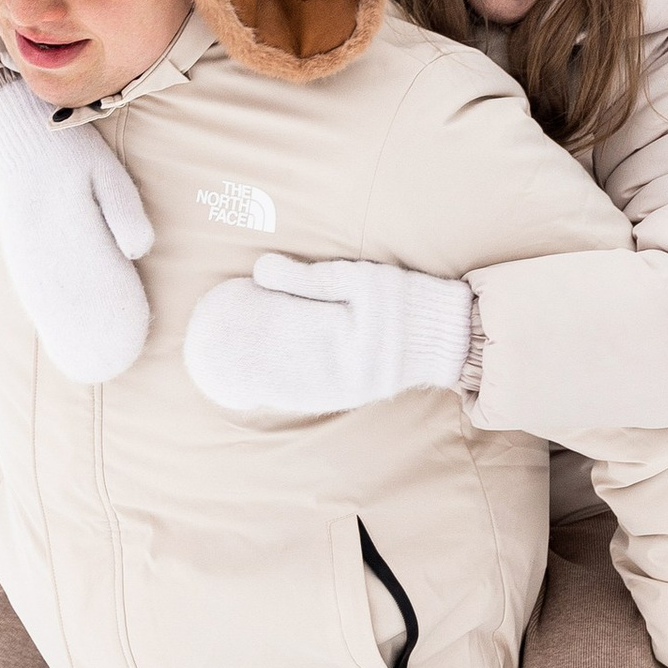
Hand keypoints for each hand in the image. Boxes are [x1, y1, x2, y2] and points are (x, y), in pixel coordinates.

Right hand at [0, 85, 153, 384]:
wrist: (19, 132)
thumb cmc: (72, 152)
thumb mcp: (106, 171)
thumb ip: (123, 211)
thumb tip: (138, 253)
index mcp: (66, 224)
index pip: (91, 280)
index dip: (111, 313)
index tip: (130, 338)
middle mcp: (39, 242)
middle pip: (66, 300)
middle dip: (88, 335)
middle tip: (109, 366)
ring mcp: (22, 247)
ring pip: (45, 298)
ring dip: (64, 331)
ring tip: (82, 361)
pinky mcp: (15, 247)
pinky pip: (31, 286)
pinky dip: (45, 312)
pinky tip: (55, 329)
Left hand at [187, 255, 473, 414]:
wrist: (454, 336)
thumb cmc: (408, 301)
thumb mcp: (361, 279)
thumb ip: (310, 276)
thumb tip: (260, 270)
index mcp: (340, 343)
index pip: (281, 337)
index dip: (251, 331)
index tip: (225, 318)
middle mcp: (340, 375)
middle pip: (279, 370)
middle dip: (248, 362)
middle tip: (213, 353)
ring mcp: (348, 389)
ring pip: (291, 389)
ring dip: (261, 381)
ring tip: (231, 373)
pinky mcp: (356, 393)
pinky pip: (311, 397)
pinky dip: (286, 390)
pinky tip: (265, 386)